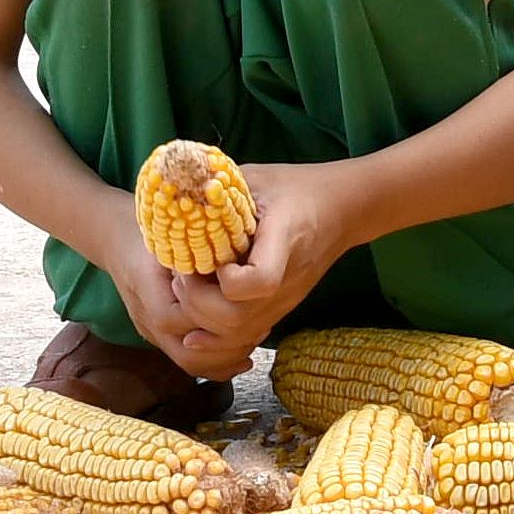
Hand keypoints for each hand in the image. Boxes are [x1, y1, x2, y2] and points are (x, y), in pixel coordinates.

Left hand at [119, 161, 361, 378]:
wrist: (343, 209)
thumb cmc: (296, 187)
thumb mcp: (256, 177)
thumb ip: (216, 186)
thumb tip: (171, 189)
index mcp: (285, 239)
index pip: (260, 281)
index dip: (226, 280)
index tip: (212, 259)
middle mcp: (288, 279)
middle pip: (238, 318)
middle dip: (198, 303)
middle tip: (183, 277)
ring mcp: (285, 299)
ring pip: (239, 334)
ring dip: (202, 320)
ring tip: (188, 291)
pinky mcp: (280, 309)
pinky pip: (245, 336)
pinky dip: (216, 335)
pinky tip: (197, 320)